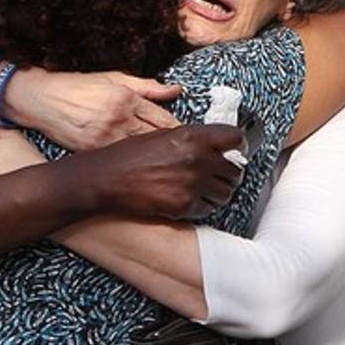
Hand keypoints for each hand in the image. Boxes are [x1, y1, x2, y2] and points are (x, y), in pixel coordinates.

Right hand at [3, 69, 180, 150]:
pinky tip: (142, 171)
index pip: (164, 118)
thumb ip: (147, 86)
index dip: (180, 132)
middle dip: (173, 150)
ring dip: (156, 161)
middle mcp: (118, 119)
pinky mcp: (91, 152)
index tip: (191, 141)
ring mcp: (104, 138)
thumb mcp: (113, 78)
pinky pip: (119, 161)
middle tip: (186, 158)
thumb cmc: (76, 86)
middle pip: (157, 139)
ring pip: (141, 154)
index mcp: (127, 98)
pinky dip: (133, 166)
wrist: (40, 99)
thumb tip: (176, 89)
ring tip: (168, 167)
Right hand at [85, 124, 245, 218]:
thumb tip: (212, 145)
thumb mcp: (163, 135)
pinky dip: (203, 206)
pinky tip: (190, 199)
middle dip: (228, 172)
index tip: (237, 149)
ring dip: (219, 191)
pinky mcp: (184, 206)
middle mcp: (197, 160)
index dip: (238, 144)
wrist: (106, 179)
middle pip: (235, 170)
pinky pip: (208, 209)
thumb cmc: (129, 155)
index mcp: (192, 136)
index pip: (235, 138)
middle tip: (220, 174)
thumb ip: (191, 139)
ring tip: (206, 189)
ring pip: (226, 193)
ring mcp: (192, 185)